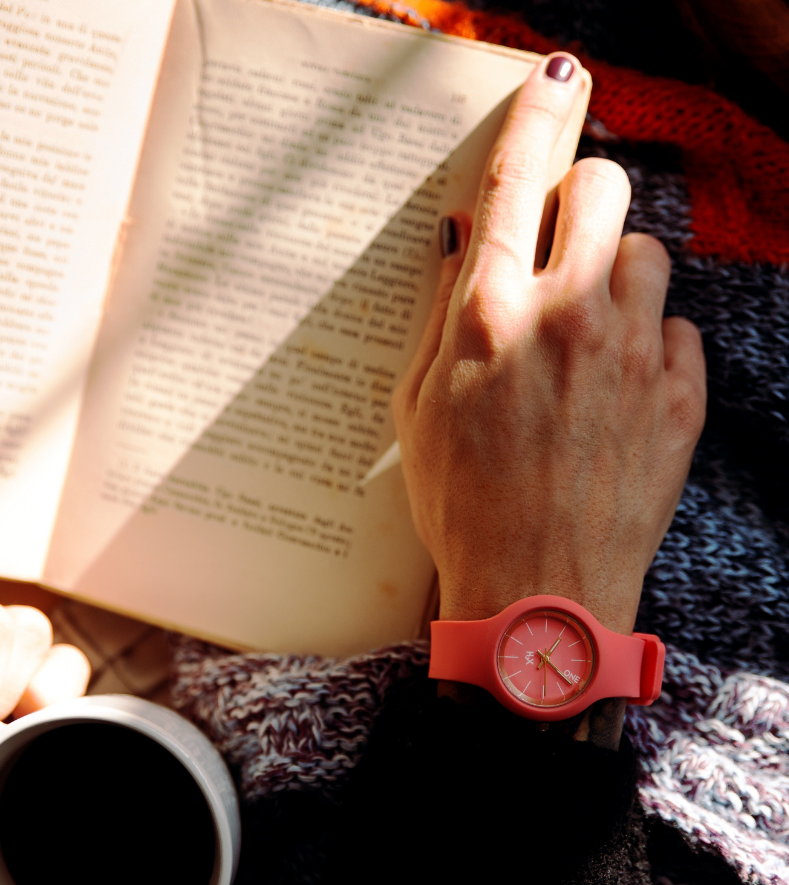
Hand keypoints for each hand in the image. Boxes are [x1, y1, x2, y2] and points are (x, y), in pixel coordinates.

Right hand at [394, 53, 705, 635]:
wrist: (537, 594)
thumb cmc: (461, 506)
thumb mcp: (417, 409)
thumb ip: (443, 312)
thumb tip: (468, 240)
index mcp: (490, 318)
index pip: (519, 179)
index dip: (538, 113)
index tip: (555, 77)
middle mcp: (567, 319)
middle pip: (602, 189)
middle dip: (581, 196)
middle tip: (558, 240)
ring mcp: (632, 357)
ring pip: (646, 253)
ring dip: (613, 274)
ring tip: (584, 332)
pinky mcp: (680, 398)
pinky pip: (675, 328)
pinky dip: (647, 342)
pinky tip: (614, 389)